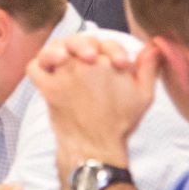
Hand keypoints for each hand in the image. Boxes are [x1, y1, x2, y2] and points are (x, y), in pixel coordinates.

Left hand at [26, 34, 156, 167]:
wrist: (96, 148)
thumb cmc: (119, 124)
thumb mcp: (144, 96)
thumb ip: (149, 68)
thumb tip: (154, 46)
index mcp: (108, 63)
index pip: (107, 43)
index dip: (113, 51)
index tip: (118, 65)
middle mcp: (85, 65)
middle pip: (80, 41)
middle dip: (85, 47)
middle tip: (90, 59)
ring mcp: (64, 75)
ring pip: (55, 48)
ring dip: (59, 50)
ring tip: (65, 58)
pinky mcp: (49, 89)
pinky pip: (35, 68)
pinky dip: (40, 65)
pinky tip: (49, 69)